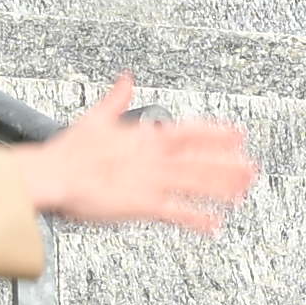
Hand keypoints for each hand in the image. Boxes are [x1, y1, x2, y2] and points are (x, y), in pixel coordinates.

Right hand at [7, 75, 257, 236]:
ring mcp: (152, 181)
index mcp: (146, 137)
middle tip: (253, 168)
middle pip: (202, 160)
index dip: (217, 133)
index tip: (238, 134)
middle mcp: (155, 158)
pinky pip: (177, 213)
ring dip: (222, 188)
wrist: (52, 174)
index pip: (191, 132)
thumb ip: (117, 99)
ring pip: (197, 184)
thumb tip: (127, 78)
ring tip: (243, 193)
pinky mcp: (144, 205)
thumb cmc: (69, 151)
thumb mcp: (97, 117)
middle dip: (229, 164)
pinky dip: (197, 220)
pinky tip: (214, 226)